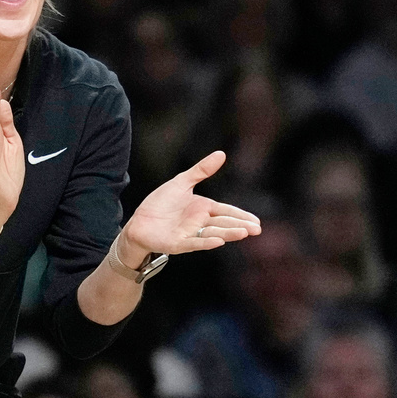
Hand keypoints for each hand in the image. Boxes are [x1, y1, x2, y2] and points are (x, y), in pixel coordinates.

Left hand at [117, 151, 260, 265]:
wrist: (139, 222)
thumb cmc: (160, 204)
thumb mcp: (181, 182)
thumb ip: (201, 170)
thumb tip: (221, 153)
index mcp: (202, 208)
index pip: (226, 211)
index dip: (240, 215)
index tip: (256, 221)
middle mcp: (199, 222)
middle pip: (224, 223)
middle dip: (240, 226)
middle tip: (257, 230)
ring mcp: (190, 234)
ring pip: (213, 233)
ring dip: (228, 233)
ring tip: (244, 233)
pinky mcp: (178, 243)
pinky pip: (194, 243)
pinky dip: (206, 242)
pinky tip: (218, 241)